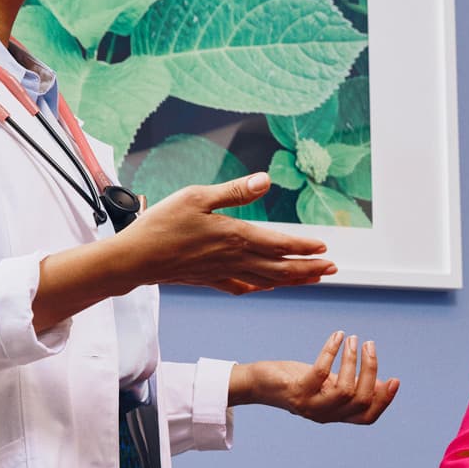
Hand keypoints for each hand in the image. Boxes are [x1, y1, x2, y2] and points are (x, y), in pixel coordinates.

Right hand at [110, 174, 336, 293]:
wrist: (135, 259)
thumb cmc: (162, 225)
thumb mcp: (197, 196)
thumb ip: (235, 191)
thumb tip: (266, 180)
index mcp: (236, 236)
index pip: (280, 245)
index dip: (304, 248)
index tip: (325, 249)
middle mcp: (235, 259)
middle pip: (281, 268)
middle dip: (310, 269)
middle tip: (333, 269)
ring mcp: (223, 273)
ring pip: (267, 280)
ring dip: (293, 280)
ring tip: (312, 279)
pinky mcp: (210, 280)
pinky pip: (243, 287)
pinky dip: (261, 287)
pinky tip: (266, 287)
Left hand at [229, 332, 400, 423]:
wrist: (258, 384)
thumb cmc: (296, 381)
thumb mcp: (327, 386)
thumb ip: (350, 386)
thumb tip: (383, 381)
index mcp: (335, 414)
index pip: (367, 417)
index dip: (384, 401)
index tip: (395, 379)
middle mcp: (324, 414)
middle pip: (360, 400)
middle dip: (370, 371)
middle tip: (369, 345)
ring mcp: (310, 405)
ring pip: (344, 389)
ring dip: (352, 361)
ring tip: (354, 339)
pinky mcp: (295, 391)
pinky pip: (320, 372)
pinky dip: (332, 352)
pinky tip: (337, 336)